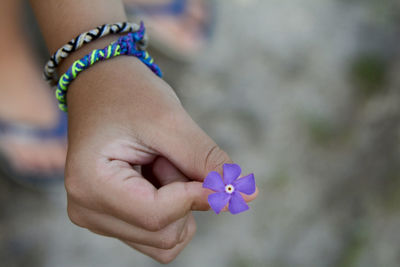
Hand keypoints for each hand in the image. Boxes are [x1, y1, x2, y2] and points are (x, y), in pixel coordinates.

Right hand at [64, 57, 257, 262]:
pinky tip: (155, 175)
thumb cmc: (129, 94)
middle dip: (184, 195)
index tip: (220, 176)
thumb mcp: (170, 120)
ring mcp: (98, 218)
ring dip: (178, 201)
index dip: (198, 197)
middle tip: (169, 155)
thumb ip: (206, 162)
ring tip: (158, 162)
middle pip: (163, 234)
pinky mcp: (112, 218)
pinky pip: (159, 234)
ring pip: (165, 239)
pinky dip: (172, 208)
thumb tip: (247, 196)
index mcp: (90, 185)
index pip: (157, 216)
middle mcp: (87, 211)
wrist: (103, 85)